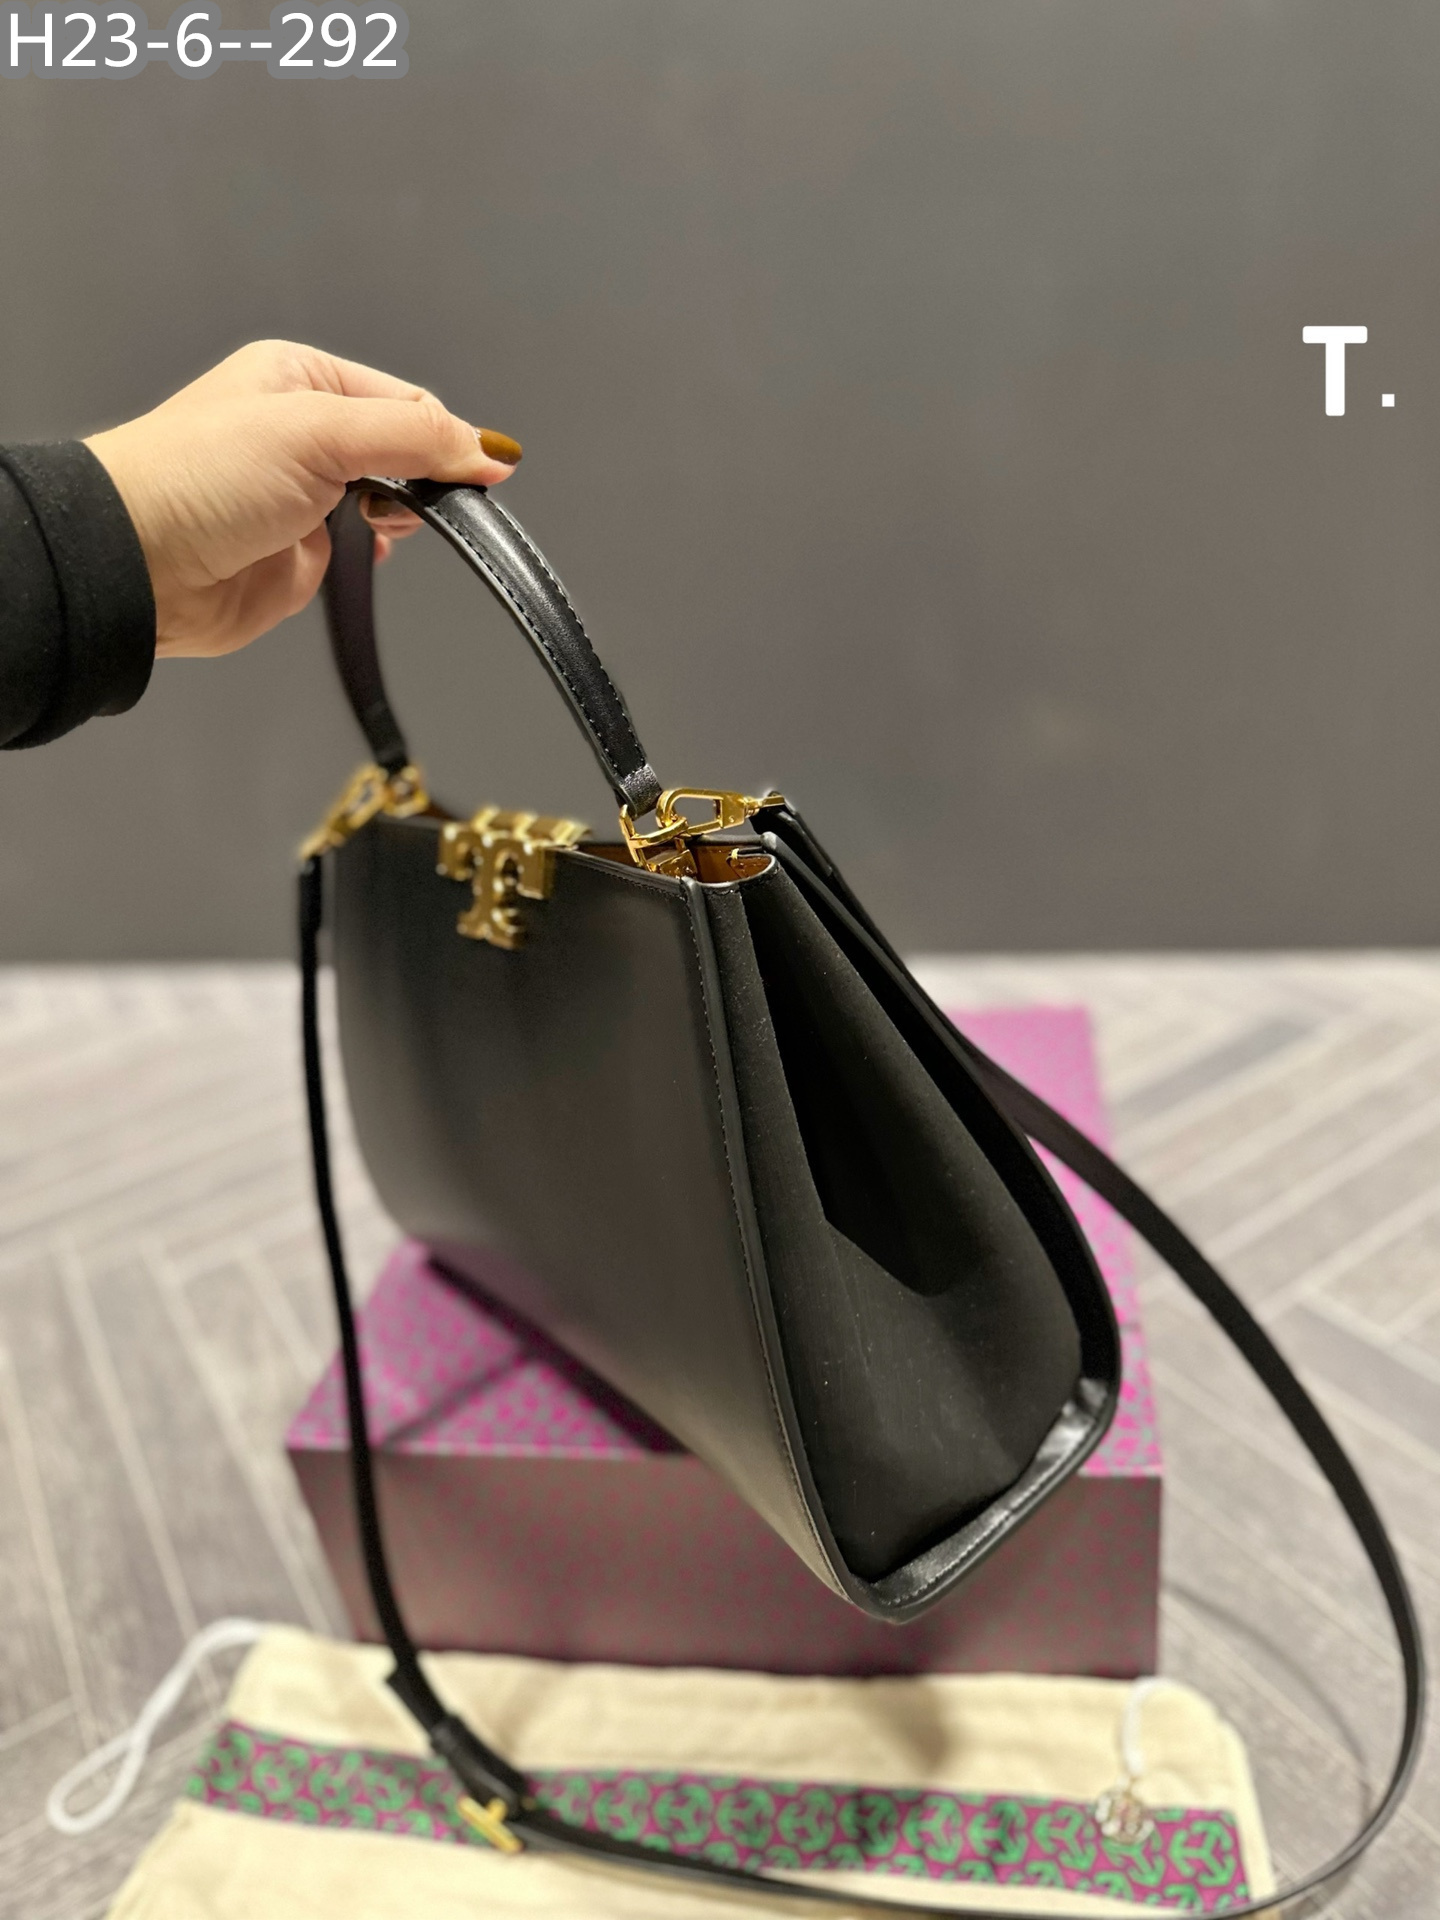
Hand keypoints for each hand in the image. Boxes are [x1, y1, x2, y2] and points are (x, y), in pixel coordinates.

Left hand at [85, 340, 522, 658]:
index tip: (470, 474)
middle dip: (423, 480)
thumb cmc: (199, 477)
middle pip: (406, 452)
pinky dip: (378, 555)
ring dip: (401, 519)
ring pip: (391, 504)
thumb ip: (412, 437)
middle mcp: (306, 432)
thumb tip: (493, 451)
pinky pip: (365, 551)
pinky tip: (369, 553)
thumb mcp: (318, 432)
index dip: (444, 437)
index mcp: (305, 378)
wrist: (140, 563)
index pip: (407, 401)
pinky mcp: (304, 551)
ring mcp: (306, 495)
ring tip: (377, 527)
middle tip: (409, 502)